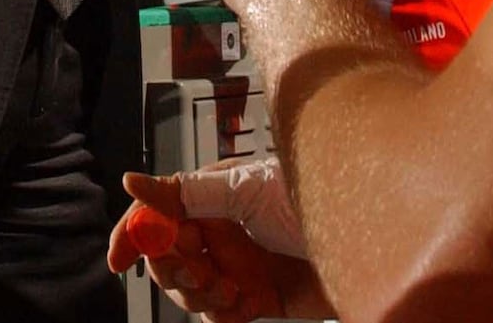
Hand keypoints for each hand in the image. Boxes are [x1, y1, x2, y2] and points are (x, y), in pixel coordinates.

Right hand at [109, 171, 326, 322]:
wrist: (373, 242)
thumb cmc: (320, 196)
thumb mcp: (247, 191)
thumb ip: (189, 193)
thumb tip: (135, 183)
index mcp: (212, 195)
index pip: (157, 213)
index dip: (132, 235)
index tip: (118, 261)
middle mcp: (220, 229)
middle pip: (167, 258)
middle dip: (174, 270)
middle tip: (200, 270)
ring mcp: (237, 263)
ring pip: (190, 291)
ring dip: (202, 295)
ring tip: (231, 287)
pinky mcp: (256, 295)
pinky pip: (219, 315)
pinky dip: (224, 315)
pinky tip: (246, 303)